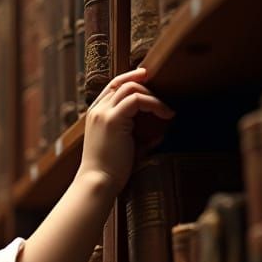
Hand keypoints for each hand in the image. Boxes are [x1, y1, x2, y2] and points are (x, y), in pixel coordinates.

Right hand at [76, 66, 175, 195]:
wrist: (98, 182)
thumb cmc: (111, 170)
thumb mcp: (124, 147)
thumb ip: (139, 137)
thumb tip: (161, 133)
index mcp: (95, 115)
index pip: (113, 86)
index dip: (132, 79)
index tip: (149, 80)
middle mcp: (97, 110)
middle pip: (122, 82)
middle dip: (145, 85)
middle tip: (163, 98)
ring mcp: (103, 113)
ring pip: (131, 88)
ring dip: (152, 96)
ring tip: (166, 111)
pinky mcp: (112, 120)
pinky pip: (137, 99)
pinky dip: (154, 104)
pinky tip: (165, 115)